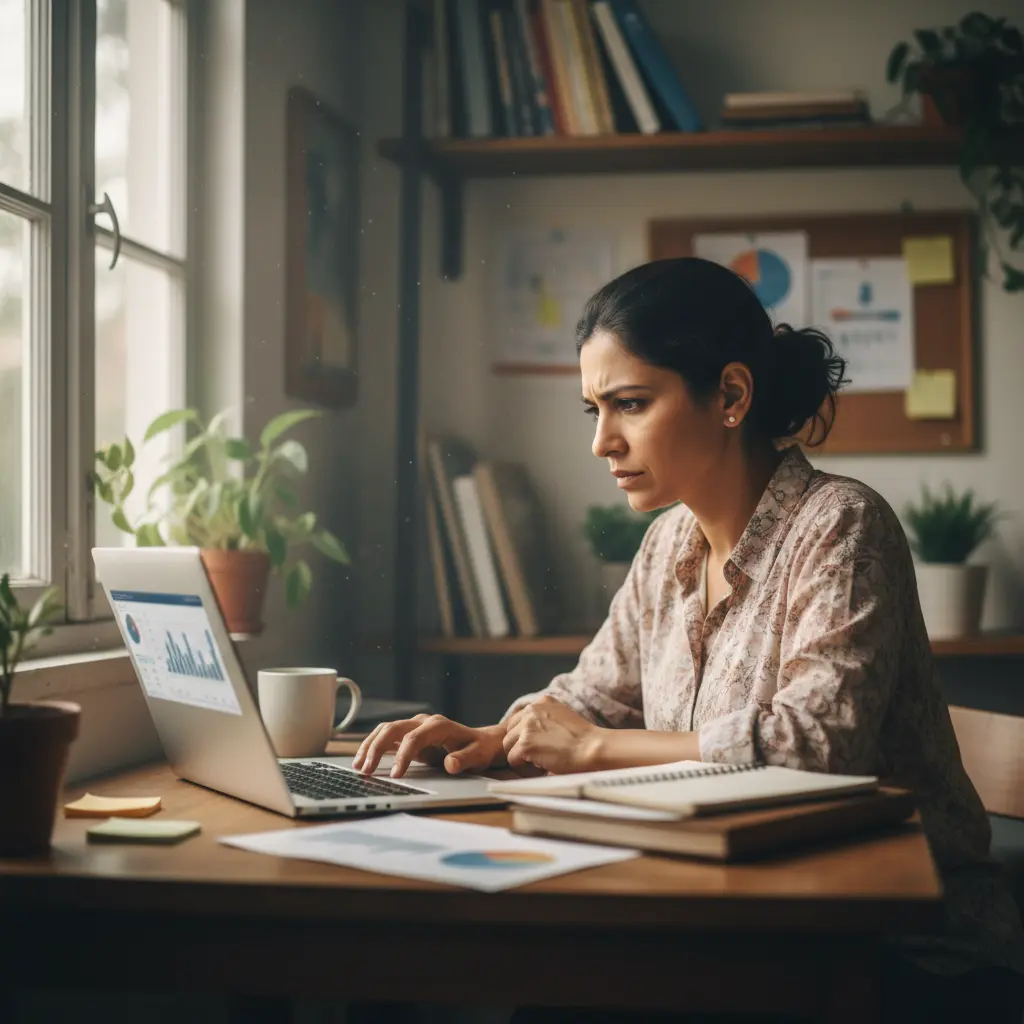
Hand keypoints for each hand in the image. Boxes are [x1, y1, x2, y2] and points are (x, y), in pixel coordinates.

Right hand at [352, 715, 506, 777]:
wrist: (480, 742)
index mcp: (438, 725)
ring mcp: (414, 726)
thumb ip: (465, 760)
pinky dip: (373, 746)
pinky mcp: (409, 734)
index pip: (414, 738)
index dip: (402, 756)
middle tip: (365, 771)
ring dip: (370, 746)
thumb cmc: (479, 749)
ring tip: (358, 766)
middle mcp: (423, 721)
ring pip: (385, 729)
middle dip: (377, 748)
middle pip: (393, 728)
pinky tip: (363, 760)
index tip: (395, 776)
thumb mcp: (478, 756)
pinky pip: (386, 736)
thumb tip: (451, 765)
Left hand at [503, 696, 601, 774]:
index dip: (526, 736)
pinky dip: (524, 768)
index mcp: (542, 702)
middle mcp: (532, 710)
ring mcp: (527, 727)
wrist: (592, 748)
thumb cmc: (584, 739)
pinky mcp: (525, 744)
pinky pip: (512, 760)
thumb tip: (530, 731)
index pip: (519, 720)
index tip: (538, 746)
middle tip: (538, 756)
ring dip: (521, 757)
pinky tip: (540, 768)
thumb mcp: (563, 716)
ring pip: (508, 746)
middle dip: (520, 745)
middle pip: (510, 731)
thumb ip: (545, 717)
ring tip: (541, 762)